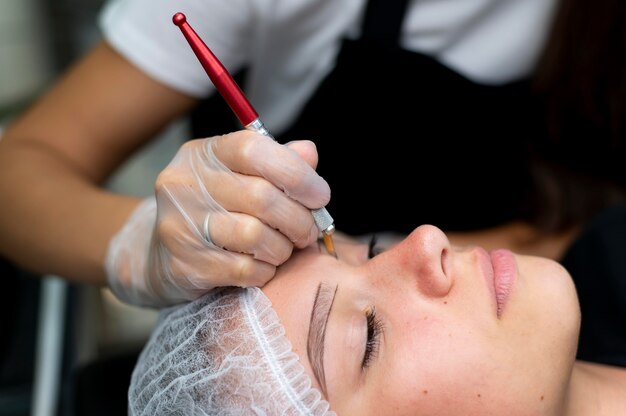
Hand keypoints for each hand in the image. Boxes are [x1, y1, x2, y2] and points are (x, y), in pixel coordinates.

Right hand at [105, 130, 329, 305]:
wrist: (157, 254)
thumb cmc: (213, 210)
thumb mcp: (239, 176)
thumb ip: (277, 163)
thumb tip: (309, 153)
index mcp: (204, 154)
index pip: (254, 150)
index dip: (297, 173)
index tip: (320, 195)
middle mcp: (185, 184)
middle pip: (262, 197)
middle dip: (299, 219)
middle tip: (309, 231)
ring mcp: (180, 224)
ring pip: (255, 235)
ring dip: (283, 247)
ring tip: (284, 249)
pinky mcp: (183, 264)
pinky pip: (243, 269)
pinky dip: (265, 270)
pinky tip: (263, 266)